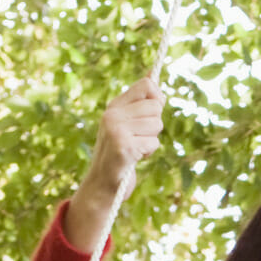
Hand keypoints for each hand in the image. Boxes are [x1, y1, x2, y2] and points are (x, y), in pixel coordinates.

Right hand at [83, 76, 164, 198]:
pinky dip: (148, 153)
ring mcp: (116, 130)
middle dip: (154, 125)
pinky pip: (153, 143)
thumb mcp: (127, 124)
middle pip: (156, 107)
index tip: (152, 113)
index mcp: (114, 106)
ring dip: (151, 140)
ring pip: (157, 125)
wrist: (102, 185)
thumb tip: (152, 75)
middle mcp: (112, 114)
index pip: (146, 85)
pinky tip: (134, 158)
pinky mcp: (123, 146)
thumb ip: (139, 103)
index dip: (157, 98)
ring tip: (135, 148)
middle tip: (138, 138)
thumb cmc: (120, 154)